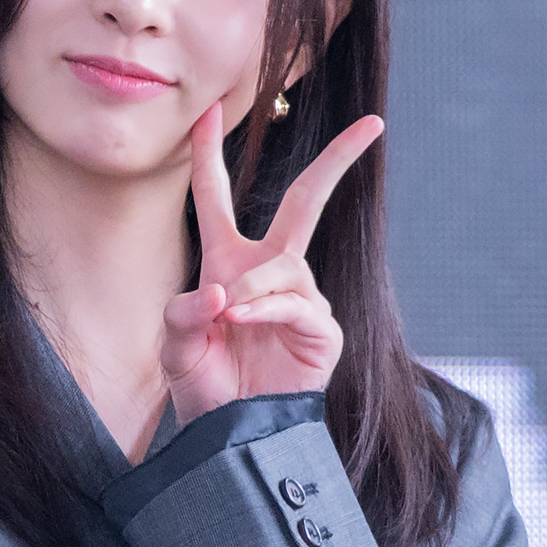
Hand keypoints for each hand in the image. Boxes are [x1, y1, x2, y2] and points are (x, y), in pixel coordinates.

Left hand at [161, 101, 384, 426]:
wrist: (228, 436)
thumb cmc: (203, 388)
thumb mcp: (174, 348)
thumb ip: (184, 314)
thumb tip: (222, 290)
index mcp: (227, 263)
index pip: (215, 196)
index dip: (207, 152)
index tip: (206, 109)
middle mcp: (268, 272)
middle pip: (304, 202)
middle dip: (336, 162)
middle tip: (371, 126)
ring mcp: (300, 300)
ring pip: (286, 265)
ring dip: (254, 284)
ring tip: (227, 314)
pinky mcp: (321, 331)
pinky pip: (297, 303)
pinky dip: (267, 308)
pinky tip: (243, 320)